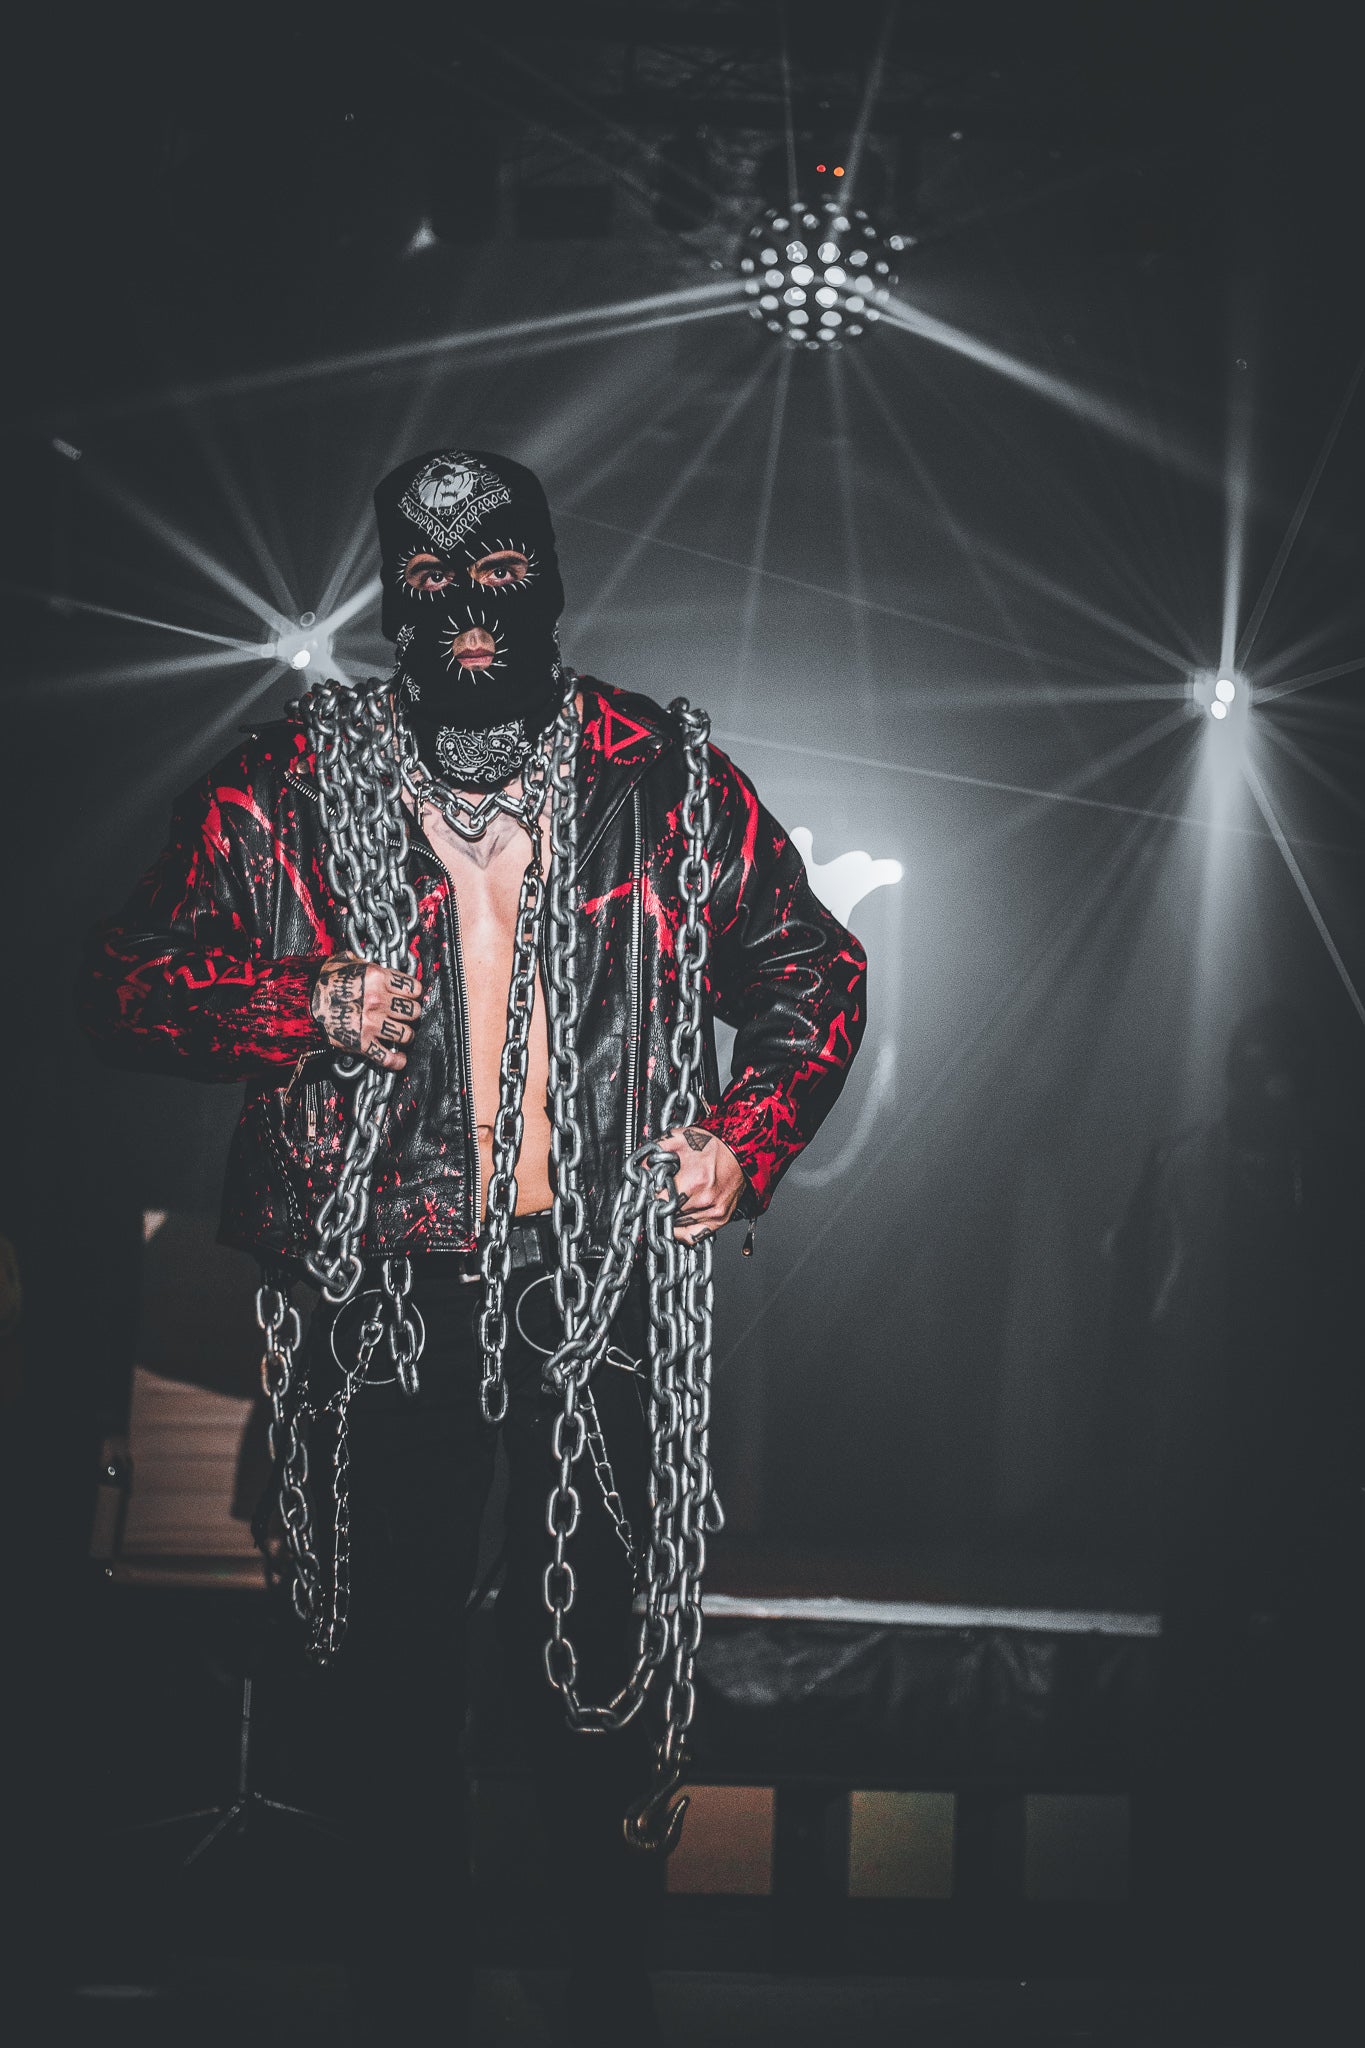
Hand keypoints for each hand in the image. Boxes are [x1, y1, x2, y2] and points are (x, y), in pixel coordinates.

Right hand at [310, 952, 421, 1071]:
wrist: (299, 1002)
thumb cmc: (320, 981)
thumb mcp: (344, 961)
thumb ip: (365, 963)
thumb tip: (375, 963)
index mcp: (377, 978)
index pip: (413, 988)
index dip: (413, 992)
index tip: (411, 995)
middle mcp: (377, 1001)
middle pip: (413, 1011)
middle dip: (412, 1013)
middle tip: (407, 1014)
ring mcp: (370, 1024)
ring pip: (405, 1034)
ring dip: (406, 1035)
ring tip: (402, 1033)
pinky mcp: (361, 1043)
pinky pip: (387, 1057)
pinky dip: (396, 1061)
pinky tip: (399, 1059)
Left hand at [657, 1126, 746, 1245]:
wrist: (738, 1151)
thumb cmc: (712, 1145)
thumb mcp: (679, 1140)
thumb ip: (655, 1153)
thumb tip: (639, 1169)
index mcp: (695, 1180)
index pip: (660, 1201)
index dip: (651, 1196)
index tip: (650, 1191)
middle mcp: (705, 1199)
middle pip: (668, 1214)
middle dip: (661, 1206)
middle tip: (660, 1195)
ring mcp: (714, 1212)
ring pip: (678, 1225)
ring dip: (671, 1216)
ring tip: (673, 1201)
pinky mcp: (720, 1219)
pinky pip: (693, 1236)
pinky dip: (681, 1231)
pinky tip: (677, 1220)